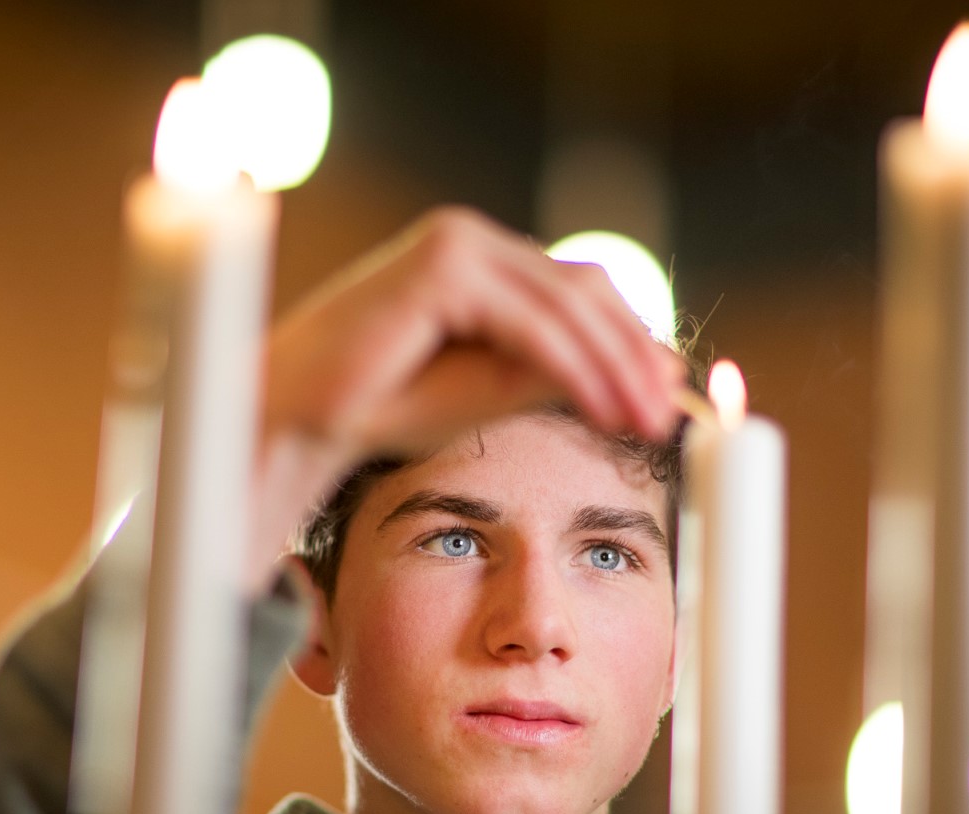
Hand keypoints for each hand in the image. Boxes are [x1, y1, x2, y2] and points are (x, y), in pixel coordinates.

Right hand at [250, 207, 683, 580]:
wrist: (300, 418)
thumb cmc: (382, 405)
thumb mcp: (491, 388)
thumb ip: (558, 370)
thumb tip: (645, 371)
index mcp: (482, 260)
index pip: (579, 291)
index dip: (629, 341)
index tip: (666, 397)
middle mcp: (471, 239)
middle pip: (584, 290)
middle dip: (633, 353)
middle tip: (669, 412)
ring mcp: (456, 243)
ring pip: (566, 305)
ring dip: (615, 366)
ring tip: (644, 419)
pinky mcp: (442, 267)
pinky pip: (531, 324)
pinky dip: (576, 368)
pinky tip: (603, 409)